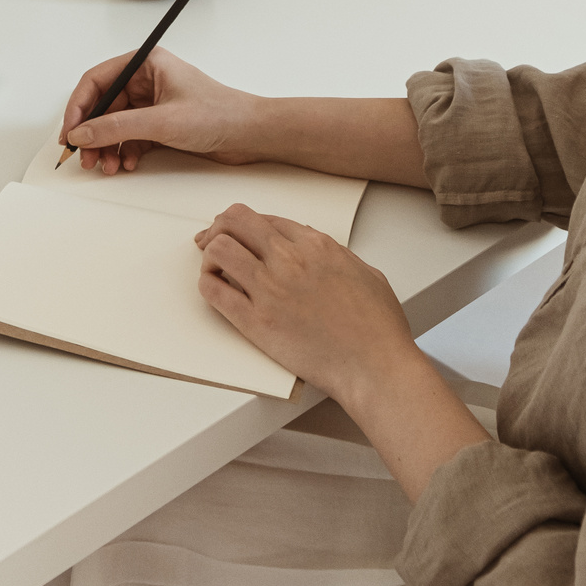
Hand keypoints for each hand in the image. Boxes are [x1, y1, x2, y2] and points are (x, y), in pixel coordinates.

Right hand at [60, 48, 258, 173]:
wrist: (251, 134)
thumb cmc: (218, 114)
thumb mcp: (162, 121)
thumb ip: (117, 127)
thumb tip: (81, 133)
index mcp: (145, 64)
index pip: (97, 81)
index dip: (79, 107)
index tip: (69, 133)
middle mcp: (146, 80)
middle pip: (103, 106)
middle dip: (92, 133)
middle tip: (85, 157)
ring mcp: (152, 103)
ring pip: (114, 125)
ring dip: (107, 147)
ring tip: (107, 166)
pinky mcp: (160, 124)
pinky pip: (129, 137)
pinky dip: (124, 152)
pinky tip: (128, 164)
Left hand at [196, 204, 490, 499]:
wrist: (375, 367)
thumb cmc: (377, 328)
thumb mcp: (364, 272)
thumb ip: (333, 254)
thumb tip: (312, 246)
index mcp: (316, 245)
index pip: (264, 218)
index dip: (245, 224)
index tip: (234, 231)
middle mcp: (289, 259)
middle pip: (235, 221)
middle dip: (219, 227)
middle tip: (212, 240)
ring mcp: (270, 289)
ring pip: (219, 249)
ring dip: (210, 254)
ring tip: (215, 268)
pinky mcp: (257, 322)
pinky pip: (215, 292)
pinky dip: (208, 284)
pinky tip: (215, 289)